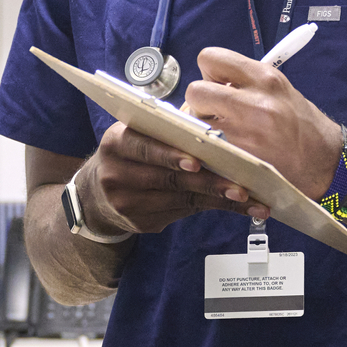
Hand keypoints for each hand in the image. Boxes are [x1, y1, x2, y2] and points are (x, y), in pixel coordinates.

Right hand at [76, 120, 271, 235]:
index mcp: (117, 142)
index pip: (145, 148)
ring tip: (249, 200)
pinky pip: (184, 214)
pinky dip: (214, 209)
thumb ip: (169, 129)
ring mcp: (127, 202)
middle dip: (209, 182)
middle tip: (240, 187)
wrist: (97, 194)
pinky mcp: (140, 223)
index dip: (170, 155)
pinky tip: (239, 208)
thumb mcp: (140, 134)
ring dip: (219, 200)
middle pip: (169, 179)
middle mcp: (116, 173)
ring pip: (181, 199)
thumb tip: (215, 123)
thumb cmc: (132, 153)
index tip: (197, 161)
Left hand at [183, 47, 343, 198]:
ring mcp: (247, 132)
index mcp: (265, 77)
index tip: (219, 86)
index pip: (210, 58)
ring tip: (226, 135)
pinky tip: (229, 152)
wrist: (326, 162)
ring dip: (203, 129)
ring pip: (196, 122)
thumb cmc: (303, 126)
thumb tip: (211, 85)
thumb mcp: (279, 90)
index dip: (209, 74)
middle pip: (196, 91)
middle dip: (199, 103)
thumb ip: (245, 83)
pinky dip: (211, 149)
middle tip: (216, 114)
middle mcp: (256, 101)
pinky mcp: (242, 157)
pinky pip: (208, 147)